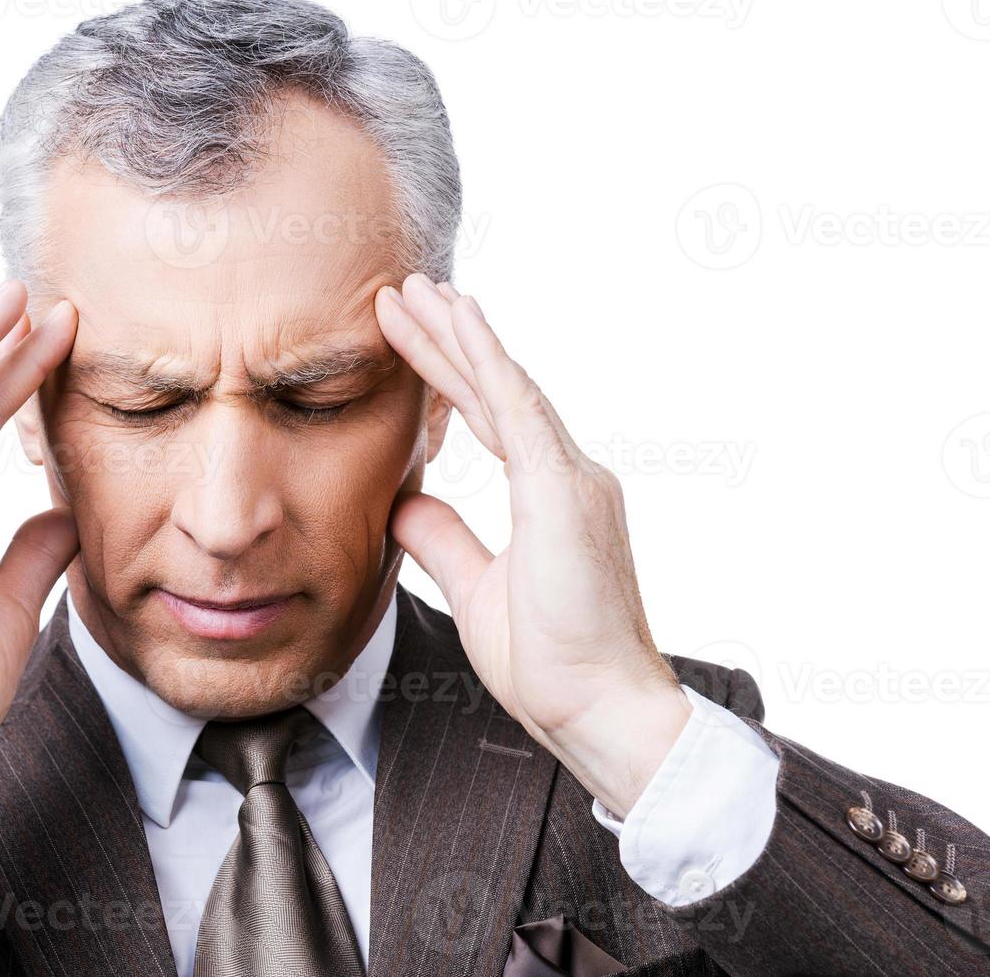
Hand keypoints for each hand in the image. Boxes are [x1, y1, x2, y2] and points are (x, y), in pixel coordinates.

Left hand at [375, 274, 689, 816]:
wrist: (600, 712)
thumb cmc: (552, 665)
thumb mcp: (478, 589)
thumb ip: (446, 539)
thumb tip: (404, 501)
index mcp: (552, 497)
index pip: (490, 418)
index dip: (449, 376)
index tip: (412, 338)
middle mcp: (570, 475)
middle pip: (497, 391)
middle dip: (448, 339)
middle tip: (406, 293)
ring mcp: (573, 479)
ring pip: (505, 388)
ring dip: (458, 336)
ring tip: (416, 292)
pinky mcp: (564, 491)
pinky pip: (518, 412)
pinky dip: (486, 364)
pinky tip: (458, 323)